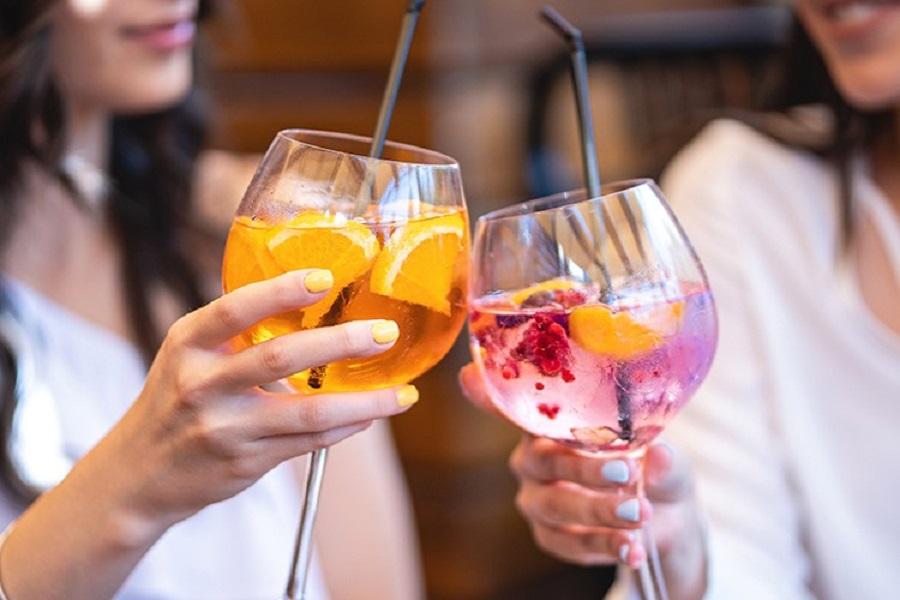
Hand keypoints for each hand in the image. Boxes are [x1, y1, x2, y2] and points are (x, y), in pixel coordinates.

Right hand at [3, 269, 417, 599]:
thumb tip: (312, 298)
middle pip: (280, 356)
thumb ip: (236, 332)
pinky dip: (346, 427)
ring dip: (363, 402)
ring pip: (308, 412)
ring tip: (402, 395)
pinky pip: (308, 442)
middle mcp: (202, 384)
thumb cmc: (176, 401)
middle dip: (341, 343)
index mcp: (188, 344)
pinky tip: (371, 415)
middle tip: (385, 333)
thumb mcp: (188, 355)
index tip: (326, 278)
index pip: (236, 308)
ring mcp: (224, 428)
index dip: (282, 291)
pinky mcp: (245, 462)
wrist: (136, 476)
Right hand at [459, 362, 706, 598]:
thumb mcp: (667, 461)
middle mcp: (534, 457)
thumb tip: (658, 455)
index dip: (489, 395)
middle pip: (541, 459)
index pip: (517, 405)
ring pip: (553, 506)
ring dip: (598, 511)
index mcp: (554, 422)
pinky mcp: (550, 536)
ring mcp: (537, 499)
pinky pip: (566, 544)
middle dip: (582, 468)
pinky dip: (602, 546)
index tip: (469, 377)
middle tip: (625, 472)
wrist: (665, 521)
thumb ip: (662, 459)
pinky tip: (632, 548)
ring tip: (638, 514)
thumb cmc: (654, 470)